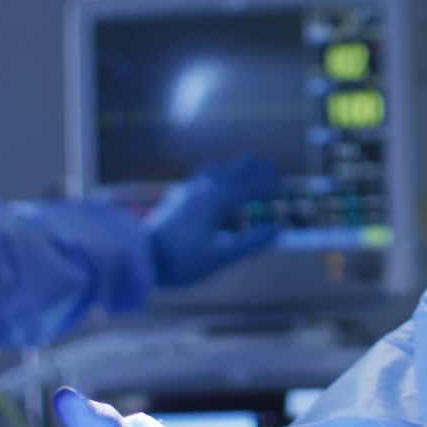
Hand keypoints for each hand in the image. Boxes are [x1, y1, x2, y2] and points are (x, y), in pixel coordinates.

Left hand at [147, 155, 280, 286]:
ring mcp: (195, 186)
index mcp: (220, 198)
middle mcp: (209, 185)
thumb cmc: (181, 260)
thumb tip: (279, 229)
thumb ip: (252, 242)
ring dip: (247, 173)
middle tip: (278, 187)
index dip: (276, 188)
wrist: (140, 255)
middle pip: (245, 166)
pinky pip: (213, 173)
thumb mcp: (221, 257)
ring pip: (229, 166)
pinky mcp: (185, 192)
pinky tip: (228, 187)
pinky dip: (230, 176)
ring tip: (258, 185)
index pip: (257, 183)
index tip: (286, 199)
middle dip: (265, 174)